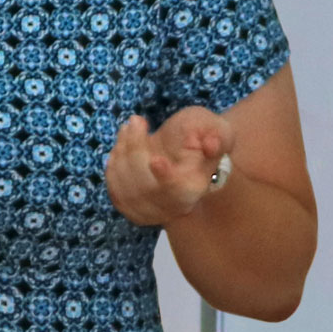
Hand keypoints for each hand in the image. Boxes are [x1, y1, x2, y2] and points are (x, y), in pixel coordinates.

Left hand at [105, 107, 235, 225]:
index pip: (177, 192)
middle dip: (136, 149)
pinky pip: (113, 186)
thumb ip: (219, 137)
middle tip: (137, 121)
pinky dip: (114, 160)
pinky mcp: (128, 206)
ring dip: (122, 150)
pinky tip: (122, 142)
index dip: (166, 179)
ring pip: (125, 185)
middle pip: (145, 186)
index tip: (156, 160)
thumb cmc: (201, 139)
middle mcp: (171, 207)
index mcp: (194, 190)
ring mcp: (148, 210)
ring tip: (131, 126)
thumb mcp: (218, 132)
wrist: (182, 155)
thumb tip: (211, 144)